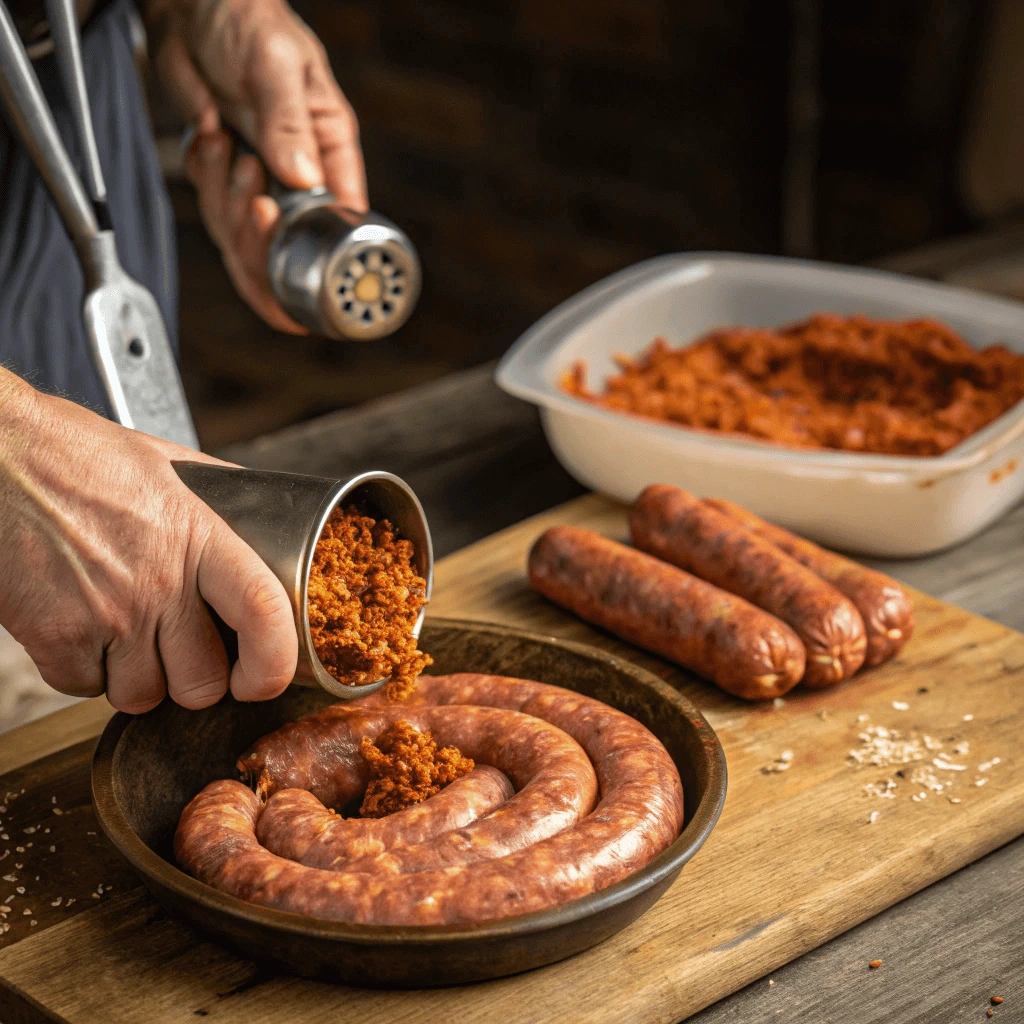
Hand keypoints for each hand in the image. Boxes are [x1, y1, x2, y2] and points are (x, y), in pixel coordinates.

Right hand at [0, 371, 297, 712]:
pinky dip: (80, 670)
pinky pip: (83, 689)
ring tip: (123, 631)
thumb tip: (263, 519)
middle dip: (192, 679)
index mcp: (198, 536)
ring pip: (142, 698)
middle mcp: (158, 581)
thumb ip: (218, 501)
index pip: (263, 611)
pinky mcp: (53, 637)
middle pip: (201, 684)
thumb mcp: (166, 464)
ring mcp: (106, 614)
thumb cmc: (74, 454)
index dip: (274, 661)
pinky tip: (77, 624)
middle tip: (178, 650)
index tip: (262, 677)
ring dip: (134, 678)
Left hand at [149, 0, 367, 331]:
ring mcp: (264, 182)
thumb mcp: (275, 63)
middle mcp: (301, 174)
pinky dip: (205, 181)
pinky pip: (216, 213)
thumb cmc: (246, 19)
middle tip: (245, 187)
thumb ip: (288, 122)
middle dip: (259, 229)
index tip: (279, 220)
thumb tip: (304, 176)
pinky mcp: (228, 182)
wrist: (188, 8)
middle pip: (293, 242)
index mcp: (330, 149)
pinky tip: (208, 139)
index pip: (343, 213)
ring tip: (222, 141)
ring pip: (250, 235)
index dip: (318, 237)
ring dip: (225, 198)